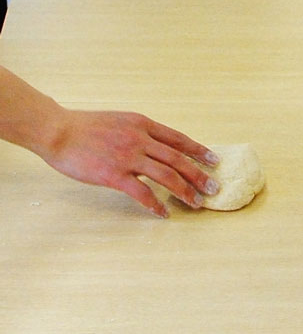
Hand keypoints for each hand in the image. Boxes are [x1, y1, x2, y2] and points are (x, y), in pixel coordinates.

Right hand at [38, 109, 218, 217]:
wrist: (56, 130)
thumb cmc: (85, 127)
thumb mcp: (120, 121)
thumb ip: (140, 132)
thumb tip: (158, 147)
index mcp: (142, 124)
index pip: (179, 139)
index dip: (199, 151)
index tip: (215, 160)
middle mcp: (140, 139)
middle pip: (179, 160)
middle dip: (200, 175)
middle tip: (214, 188)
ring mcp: (128, 157)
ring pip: (167, 176)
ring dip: (185, 191)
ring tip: (196, 203)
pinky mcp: (114, 174)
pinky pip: (142, 193)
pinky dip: (156, 204)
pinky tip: (164, 213)